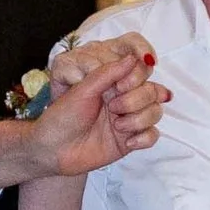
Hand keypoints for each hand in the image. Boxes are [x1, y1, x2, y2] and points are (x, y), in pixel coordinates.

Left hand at [0, 39, 164, 189]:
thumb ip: (107, 73)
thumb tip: (133, 58)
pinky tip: (126, 143)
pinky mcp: (130, 139)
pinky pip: (153, 135)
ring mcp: (129, 118)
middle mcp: (123, 96)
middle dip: (135, 99)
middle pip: (153, 90)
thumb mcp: (82, 90)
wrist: (53, 150)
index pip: (141, 67)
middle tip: (112, 108)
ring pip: (156, 111)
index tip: (121, 86)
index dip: (137, 74)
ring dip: (138, 119)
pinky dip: (143, 139)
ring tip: (116, 126)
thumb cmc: (62, 117)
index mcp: (111, 80)